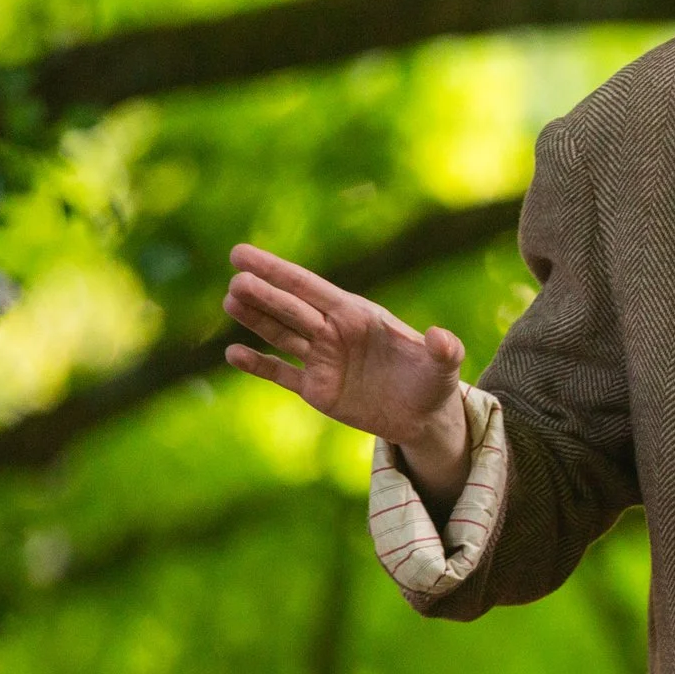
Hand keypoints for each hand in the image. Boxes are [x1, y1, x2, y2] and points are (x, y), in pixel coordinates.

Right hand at [222, 243, 469, 477]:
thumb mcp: (445, 367)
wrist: (425, 418)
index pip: (311, 288)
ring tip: (230, 301)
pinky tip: (233, 353)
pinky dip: (258, 365)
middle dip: (264, 295)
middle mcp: (335, 332)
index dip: (277, 271)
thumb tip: (440, 337)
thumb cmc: (435, 383)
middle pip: (291, 308)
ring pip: (280, 334)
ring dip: (255, 319)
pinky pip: (281, 374)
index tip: (242, 254)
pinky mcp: (316, 389)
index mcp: (359, 316)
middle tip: (236, 282)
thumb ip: (444, 349)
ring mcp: (323, 359)